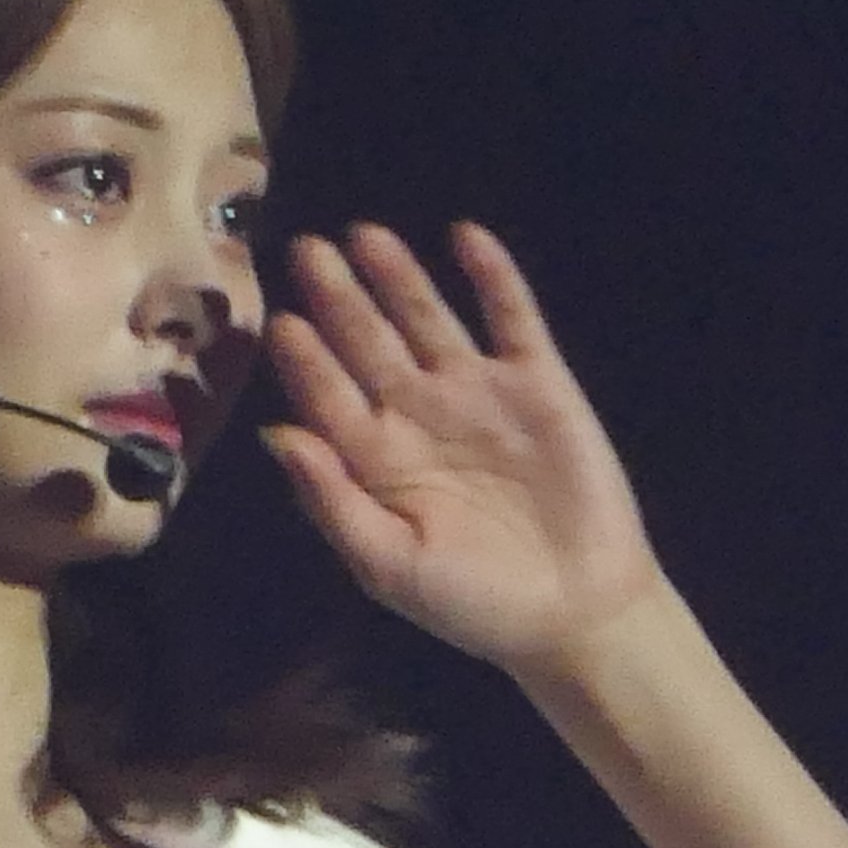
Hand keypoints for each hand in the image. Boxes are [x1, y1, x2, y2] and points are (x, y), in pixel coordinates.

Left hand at [261, 223, 667, 677]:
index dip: (305, 359)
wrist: (572, 612)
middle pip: (367, 344)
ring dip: (397, 278)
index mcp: (373, 461)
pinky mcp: (539, 384)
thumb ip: (329, 497)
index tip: (280, 321)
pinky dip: (491, 278)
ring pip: (427, 320)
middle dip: (337, 299)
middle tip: (304, 250)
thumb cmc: (468, 601)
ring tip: (364, 234)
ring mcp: (477, 395)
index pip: (327, 396)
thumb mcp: (385, 562)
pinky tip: (464, 238)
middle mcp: (418, 417)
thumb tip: (275, 434)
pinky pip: (511, 320)